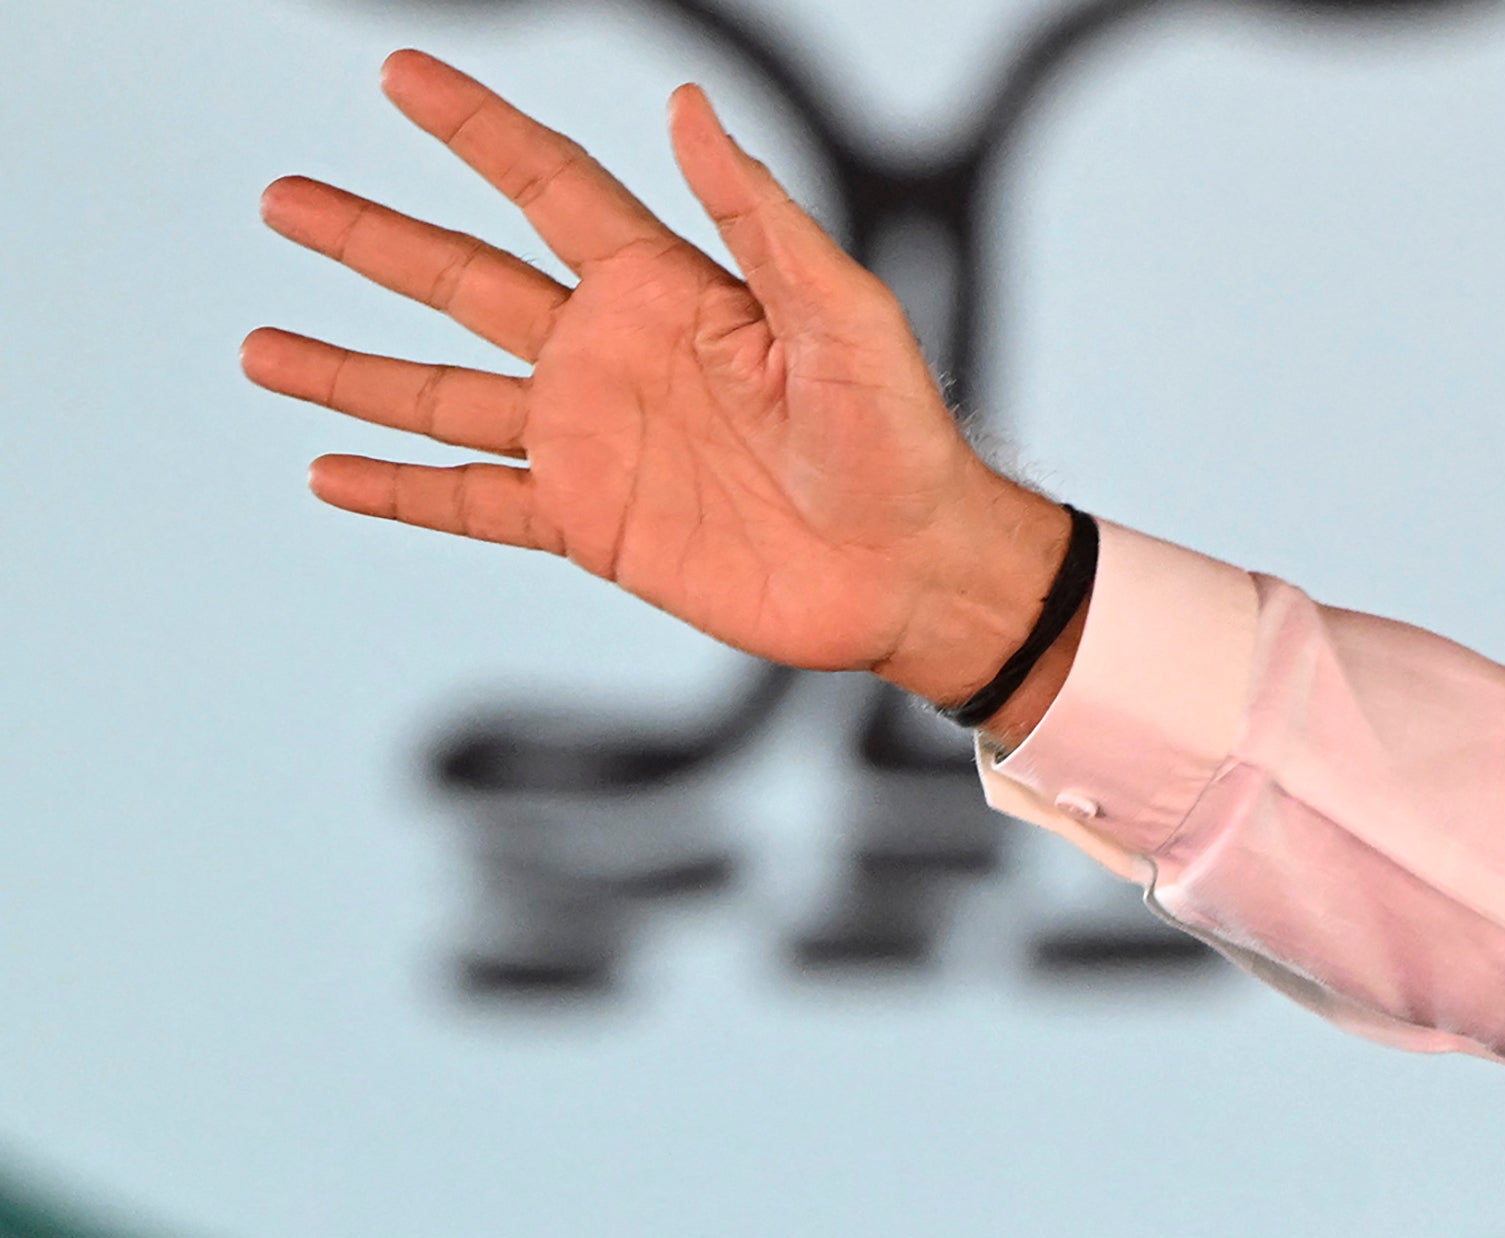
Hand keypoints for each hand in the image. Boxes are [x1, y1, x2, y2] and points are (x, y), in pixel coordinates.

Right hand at [243, 50, 1072, 714]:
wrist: (914, 566)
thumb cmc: (898, 433)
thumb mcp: (841, 310)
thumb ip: (757, 217)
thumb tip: (689, 107)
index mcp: (665, 287)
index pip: (548, 186)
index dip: (475, 128)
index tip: (401, 73)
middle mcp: (610, 355)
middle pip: (462, 279)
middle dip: (371, 240)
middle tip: (280, 198)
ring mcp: (593, 441)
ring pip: (445, 393)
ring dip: (352, 371)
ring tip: (261, 348)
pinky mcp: (594, 524)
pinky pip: (476, 503)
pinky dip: (401, 492)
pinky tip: (328, 473)